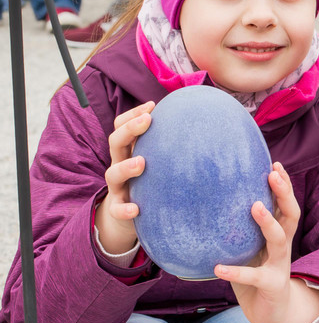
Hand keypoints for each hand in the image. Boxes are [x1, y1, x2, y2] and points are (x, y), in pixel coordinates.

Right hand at [95, 101, 154, 253]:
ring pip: (112, 174)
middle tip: (147, 120)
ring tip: (141, 163)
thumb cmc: (149, 182)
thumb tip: (203, 126)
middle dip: (129, 129)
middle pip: (115, 142)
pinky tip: (135, 209)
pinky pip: (117, 210)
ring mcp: (117, 188)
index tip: (152, 106)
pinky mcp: (118, 210)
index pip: (122, 127)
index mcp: (128, 151)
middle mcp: (119, 165)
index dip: (133, 114)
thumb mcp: (156, 162)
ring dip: (125, 167)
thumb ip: (169, 146)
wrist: (128, 217)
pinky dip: (124, 209)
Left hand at [215, 163, 318, 322]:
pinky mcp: (270, 286)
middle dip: (284, 193)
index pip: (286, 204)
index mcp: (280, 235)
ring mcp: (279, 266)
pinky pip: (253, 277)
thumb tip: (209, 205)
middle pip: (291, 214)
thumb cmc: (257, 276)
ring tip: (254, 207)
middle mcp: (283, 247)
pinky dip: (235, 272)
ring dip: (268, 222)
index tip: (275, 163)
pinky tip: (218, 268)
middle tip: (272, 174)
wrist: (274, 313)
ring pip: (279, 240)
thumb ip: (240, 231)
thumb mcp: (251, 250)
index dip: (284, 185)